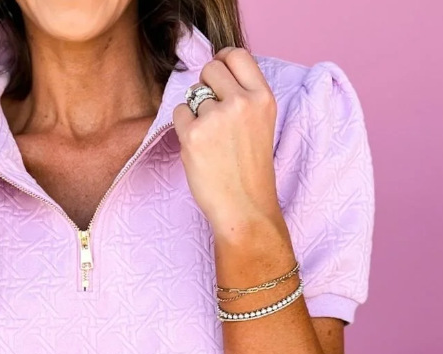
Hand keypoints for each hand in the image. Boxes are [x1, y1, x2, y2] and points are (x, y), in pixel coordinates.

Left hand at [172, 48, 283, 242]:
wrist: (245, 210)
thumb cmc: (250, 173)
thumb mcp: (261, 125)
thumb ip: (244, 97)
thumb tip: (214, 72)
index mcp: (263, 98)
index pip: (237, 55)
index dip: (222, 62)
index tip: (218, 77)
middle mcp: (241, 102)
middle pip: (211, 68)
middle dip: (206, 86)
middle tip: (211, 114)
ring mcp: (217, 117)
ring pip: (192, 93)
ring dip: (195, 112)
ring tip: (209, 140)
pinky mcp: (194, 135)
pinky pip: (178, 113)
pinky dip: (183, 128)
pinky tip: (198, 148)